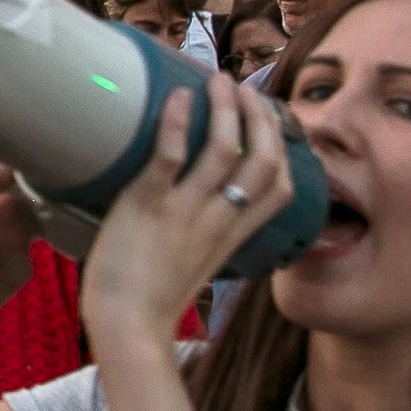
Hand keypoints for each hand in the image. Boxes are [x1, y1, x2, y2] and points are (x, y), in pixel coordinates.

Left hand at [78, 70, 295, 347]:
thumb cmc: (149, 302)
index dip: (283, 150)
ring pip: (224, 151)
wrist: (127, 329)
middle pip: (263, 162)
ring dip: (226, 110)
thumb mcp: (193, 268)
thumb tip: (188, 213)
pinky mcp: (149, 207)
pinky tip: (178, 96)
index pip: (279, 190)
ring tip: (217, 81)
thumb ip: (200, 239)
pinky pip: (170, 156)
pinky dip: (177, 122)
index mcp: (231, 237)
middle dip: (261, 119)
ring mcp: (186, 213)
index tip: (271, 122)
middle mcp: (218, 221)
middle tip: (244, 89)